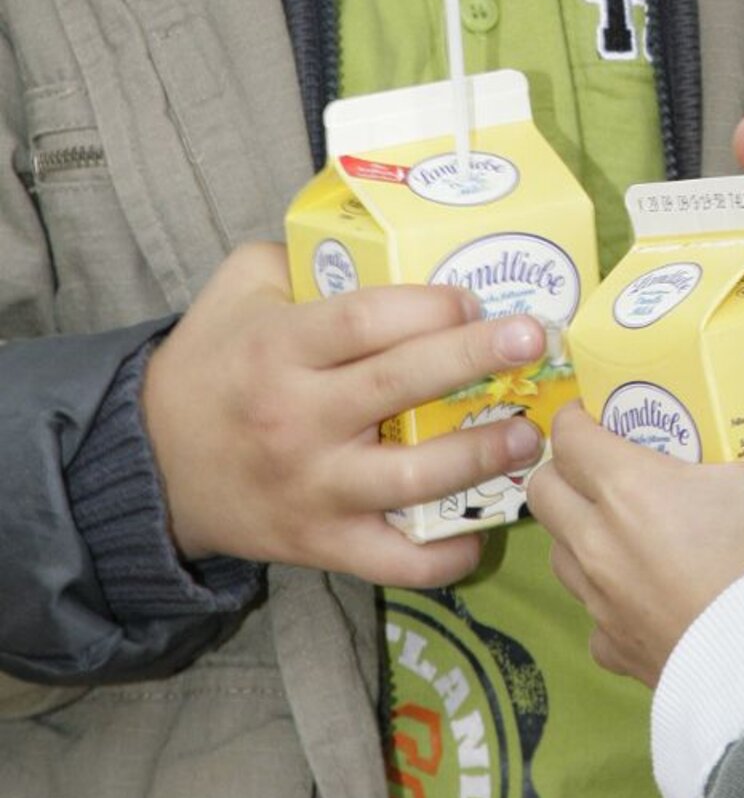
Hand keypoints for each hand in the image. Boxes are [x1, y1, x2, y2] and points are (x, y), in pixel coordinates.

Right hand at [142, 242, 546, 586]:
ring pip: (412, 479)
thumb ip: (300, 256)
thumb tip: (381, 234)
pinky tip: (483, 532)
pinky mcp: (322, 544)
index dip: (430, 307)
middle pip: (401, 386)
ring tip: (527, 435)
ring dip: (481, 457)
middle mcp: (298, 420)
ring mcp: (314, 488)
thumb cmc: (213, 366)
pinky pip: (394, 563)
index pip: (367, 320)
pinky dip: (444, 558)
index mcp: (279, 349)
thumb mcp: (239, 290)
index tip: (474, 298)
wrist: (154, 464)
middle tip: (534, 340)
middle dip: (477, 358)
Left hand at [528, 325, 743, 686]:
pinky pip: (591, 617)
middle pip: (544, 489)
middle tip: (611, 462)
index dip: (579, 417)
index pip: (569, 435)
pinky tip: (646, 595)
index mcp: (630, 489)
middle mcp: (599, 543)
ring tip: (625, 524)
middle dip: (568, 470)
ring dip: (578, 531)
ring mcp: (602, 604)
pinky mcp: (618, 652)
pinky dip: (605, 601)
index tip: (605, 411)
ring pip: (558, 551)